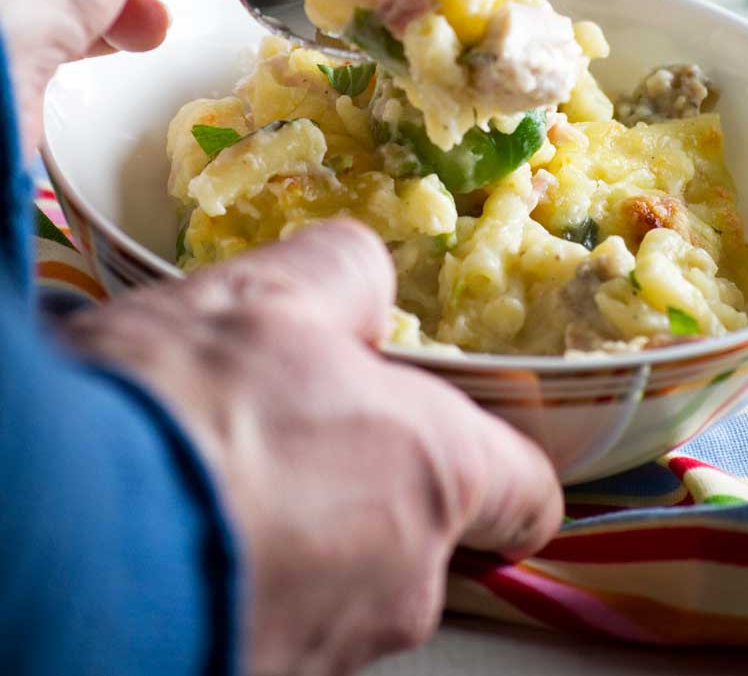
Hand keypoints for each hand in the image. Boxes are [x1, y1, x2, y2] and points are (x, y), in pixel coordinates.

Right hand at [67, 220, 562, 675]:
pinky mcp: (249, 675)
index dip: (501, 460)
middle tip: (282, 421)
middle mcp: (399, 582)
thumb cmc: (184, 409)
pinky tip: (175, 516)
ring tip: (208, 462)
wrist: (58, 530)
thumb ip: (347, 276)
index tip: (469, 438)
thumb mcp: (272, 293)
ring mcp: (325, 647)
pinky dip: (236, 567)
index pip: (524, 492)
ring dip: (288, 521)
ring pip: (335, 573)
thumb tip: (363, 278)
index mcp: (432, 473)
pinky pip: (267, 609)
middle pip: (414, 529)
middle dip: (356, 475)